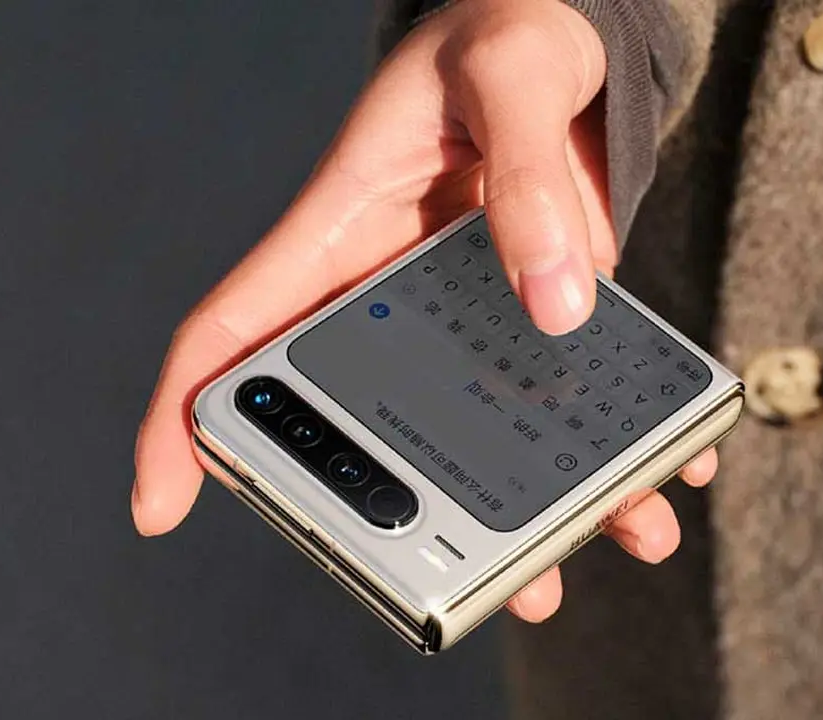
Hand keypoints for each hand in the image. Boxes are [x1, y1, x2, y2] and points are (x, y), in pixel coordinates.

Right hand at [133, 0, 718, 622]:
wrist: (573, 30)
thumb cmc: (509, 30)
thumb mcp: (510, 72)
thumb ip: (526, 175)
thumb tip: (554, 304)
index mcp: (340, 229)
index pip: (236, 329)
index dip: (182, 416)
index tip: (159, 502)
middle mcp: (390, 290)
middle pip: (365, 423)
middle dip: (410, 514)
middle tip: (474, 584)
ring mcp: (464, 311)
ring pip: (476, 431)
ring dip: (536, 505)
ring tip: (601, 550)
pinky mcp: (534, 312)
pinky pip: (559, 395)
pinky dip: (611, 445)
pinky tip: (663, 477)